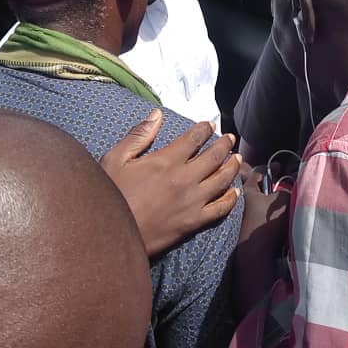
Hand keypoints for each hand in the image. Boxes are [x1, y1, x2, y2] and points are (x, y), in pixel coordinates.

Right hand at [101, 109, 241, 256]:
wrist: (110, 234)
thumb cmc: (110, 195)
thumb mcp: (116, 159)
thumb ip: (139, 135)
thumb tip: (157, 114)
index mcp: (166, 160)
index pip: (194, 138)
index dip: (204, 129)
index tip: (210, 125)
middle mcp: (185, 178)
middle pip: (214, 156)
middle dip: (224, 144)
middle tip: (230, 138)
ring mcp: (192, 201)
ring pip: (222, 180)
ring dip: (232, 167)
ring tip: (237, 159)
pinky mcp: (193, 222)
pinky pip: (220, 209)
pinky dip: (230, 199)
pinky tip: (234, 192)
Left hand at [233, 163, 290, 318]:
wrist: (256, 256)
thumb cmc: (267, 224)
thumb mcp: (283, 200)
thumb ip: (288, 188)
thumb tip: (292, 184)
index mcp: (247, 192)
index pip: (257, 173)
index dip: (270, 168)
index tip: (279, 166)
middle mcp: (242, 204)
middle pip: (258, 190)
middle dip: (272, 187)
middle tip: (285, 186)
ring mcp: (245, 221)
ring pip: (262, 207)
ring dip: (273, 205)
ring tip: (287, 205)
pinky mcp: (250, 236)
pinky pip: (264, 222)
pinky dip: (272, 219)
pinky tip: (284, 222)